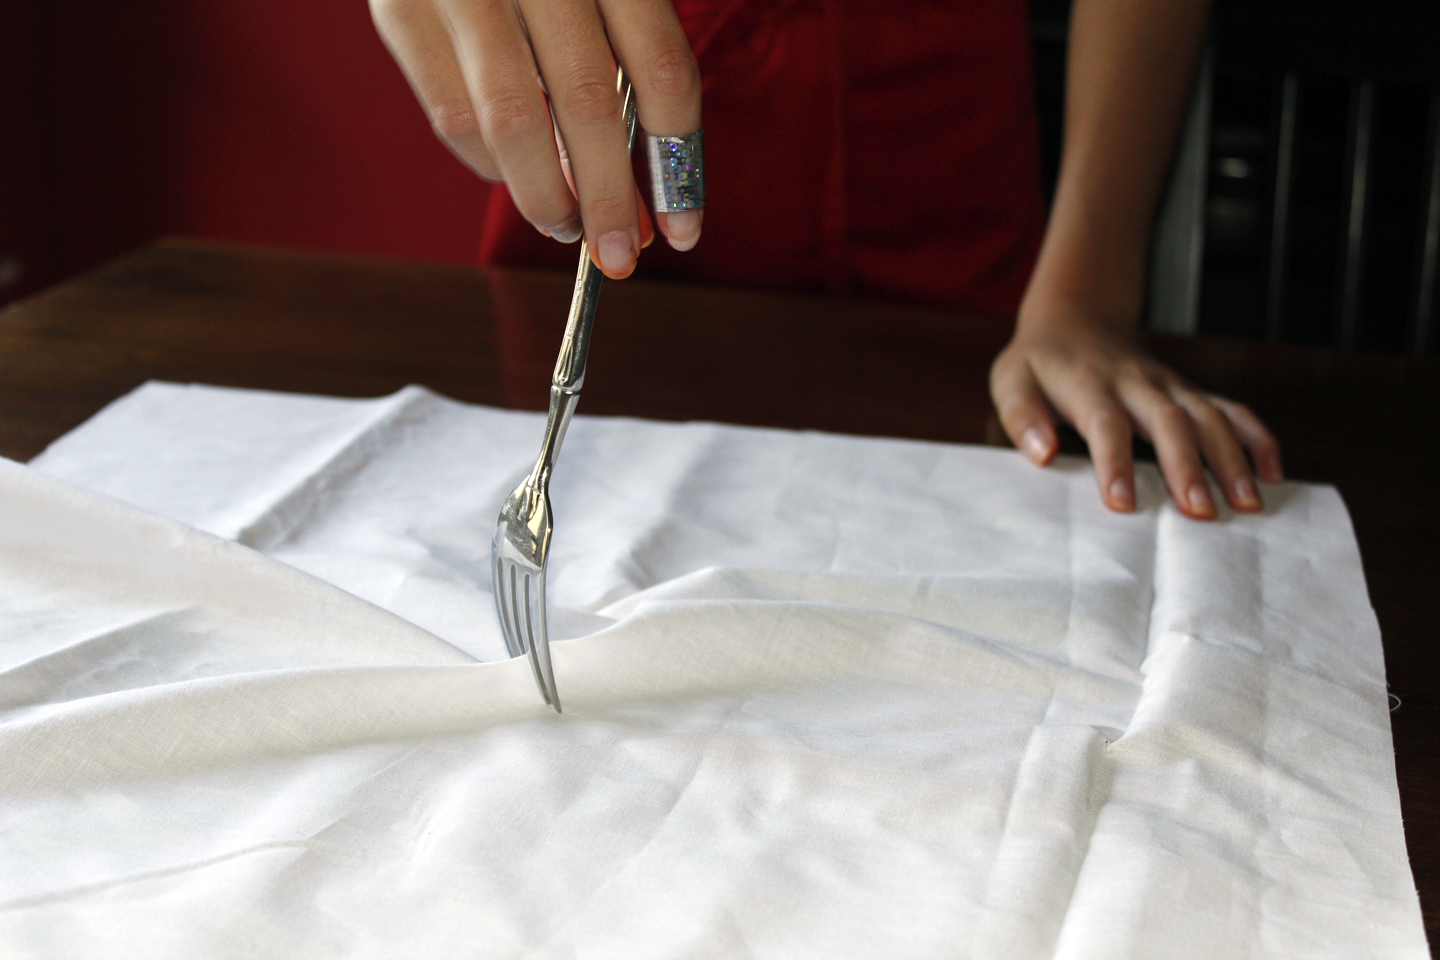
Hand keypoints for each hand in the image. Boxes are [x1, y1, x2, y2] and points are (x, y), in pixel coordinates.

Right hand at [370, 0, 703, 276]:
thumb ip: (626, 49)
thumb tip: (632, 177)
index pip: (662, 70)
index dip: (678, 163)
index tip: (684, 230)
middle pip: (589, 103)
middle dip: (610, 198)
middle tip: (621, 254)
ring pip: (509, 122)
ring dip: (544, 196)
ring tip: (567, 227)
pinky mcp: (397, 6)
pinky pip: (448, 114)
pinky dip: (486, 165)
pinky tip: (513, 179)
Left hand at [989, 316, 1282, 519]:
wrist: (1075, 319)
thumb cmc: (1039, 364)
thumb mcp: (1011, 381)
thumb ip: (1021, 417)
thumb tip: (1040, 454)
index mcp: (1088, 384)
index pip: (1105, 423)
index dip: (1115, 462)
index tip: (1123, 503)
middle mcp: (1136, 382)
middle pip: (1169, 420)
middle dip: (1188, 466)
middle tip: (1202, 513)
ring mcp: (1168, 384)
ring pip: (1208, 416)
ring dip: (1231, 458)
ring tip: (1247, 503)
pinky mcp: (1188, 390)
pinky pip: (1230, 408)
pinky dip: (1256, 436)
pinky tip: (1273, 472)